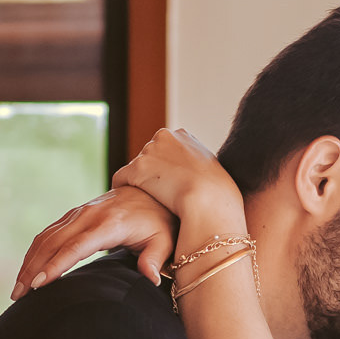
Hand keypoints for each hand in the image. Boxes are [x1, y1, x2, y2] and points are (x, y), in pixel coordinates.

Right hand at [11, 187, 176, 299]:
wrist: (151, 190)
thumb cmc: (160, 221)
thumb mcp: (164, 240)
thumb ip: (155, 258)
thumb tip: (150, 278)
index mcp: (108, 224)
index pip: (75, 248)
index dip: (55, 266)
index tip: (38, 285)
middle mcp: (88, 216)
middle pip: (53, 244)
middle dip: (32, 270)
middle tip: (19, 296)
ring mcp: (78, 213)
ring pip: (45, 238)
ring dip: (28, 262)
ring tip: (18, 289)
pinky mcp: (73, 215)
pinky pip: (48, 233)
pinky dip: (34, 252)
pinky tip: (27, 271)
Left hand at [113, 127, 245, 239]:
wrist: (208, 202)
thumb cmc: (219, 194)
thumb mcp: (215, 172)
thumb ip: (201, 168)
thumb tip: (200, 178)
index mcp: (183, 136)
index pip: (166, 148)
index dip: (167, 168)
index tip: (171, 185)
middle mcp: (164, 137)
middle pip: (148, 156)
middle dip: (151, 173)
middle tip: (158, 195)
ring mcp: (149, 151)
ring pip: (135, 168)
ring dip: (138, 183)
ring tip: (145, 202)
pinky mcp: (136, 169)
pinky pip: (120, 179)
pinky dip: (122, 189)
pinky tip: (128, 202)